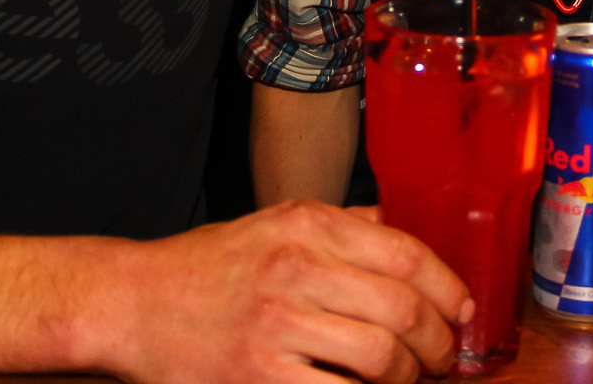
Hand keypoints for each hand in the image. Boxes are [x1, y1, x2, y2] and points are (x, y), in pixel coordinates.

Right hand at [101, 200, 470, 383]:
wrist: (131, 303)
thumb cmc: (205, 268)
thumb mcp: (273, 224)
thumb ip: (339, 227)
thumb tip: (401, 233)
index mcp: (306, 224)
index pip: (407, 253)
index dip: (449, 289)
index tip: (461, 312)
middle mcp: (295, 267)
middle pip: (404, 308)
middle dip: (438, 343)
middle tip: (442, 360)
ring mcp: (277, 325)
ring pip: (382, 357)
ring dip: (408, 378)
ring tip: (407, 382)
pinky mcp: (260, 377)